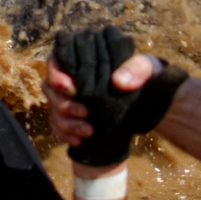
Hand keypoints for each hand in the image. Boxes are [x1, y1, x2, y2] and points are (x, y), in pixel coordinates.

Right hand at [47, 30, 188, 167]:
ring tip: (89, 131)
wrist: (150, 104)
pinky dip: (65, 135)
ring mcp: (69, 98)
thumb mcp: (148, 69)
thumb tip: (118, 81)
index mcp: (85, 58)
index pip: (56, 60)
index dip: (57, 75)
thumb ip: (137, 69)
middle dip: (64, 104)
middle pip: (50, 88)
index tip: (73, 89)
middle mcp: (72, 77)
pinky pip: (57, 126)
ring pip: (53, 110)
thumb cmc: (147, 78)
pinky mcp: (71, 116)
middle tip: (85, 113)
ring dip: (66, 123)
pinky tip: (79, 141)